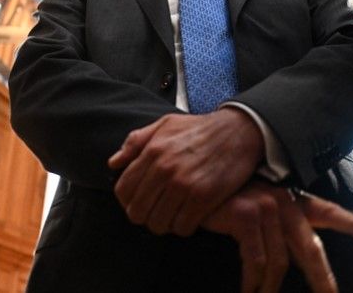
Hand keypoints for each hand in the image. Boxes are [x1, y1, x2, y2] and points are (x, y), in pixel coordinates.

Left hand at [108, 109, 263, 235]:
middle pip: (138, 212)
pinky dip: (183, 226)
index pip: (123, 190)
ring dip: (164, 223)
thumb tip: (113, 163)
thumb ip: (136, 141)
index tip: (140, 202)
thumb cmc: (201, 128)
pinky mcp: (203, 197)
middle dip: (145, 216)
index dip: (128, 202)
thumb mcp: (165, 125)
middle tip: (157, 211)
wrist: (239, 131)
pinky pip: (182, 227)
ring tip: (173, 215)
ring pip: (158, 223)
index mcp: (152, 151)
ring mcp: (184, 185)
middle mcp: (164, 169)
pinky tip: (189, 216)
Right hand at [204, 181, 352, 292]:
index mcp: (289, 198)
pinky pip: (255, 261)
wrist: (194, 177)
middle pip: (310, 248)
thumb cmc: (224, 194)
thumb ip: (275, 223)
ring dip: (270, 288)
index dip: (350, 223)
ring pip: (279, 262)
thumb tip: (290, 256)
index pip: (326, 211)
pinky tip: (247, 290)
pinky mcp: (246, 216)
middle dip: (322, 279)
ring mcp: (265, 207)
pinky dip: (251, 281)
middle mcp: (282, 201)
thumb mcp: (254, 202)